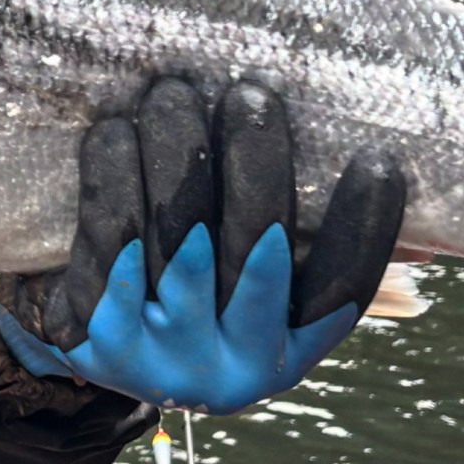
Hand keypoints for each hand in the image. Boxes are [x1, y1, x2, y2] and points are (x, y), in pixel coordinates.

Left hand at [0, 78, 405, 413]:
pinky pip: (107, 249)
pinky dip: (111, 185)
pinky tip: (113, 135)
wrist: (85, 339)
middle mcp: (237, 369)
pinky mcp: (98, 337)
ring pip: (180, 244)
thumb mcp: (248, 272)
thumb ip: (302, 229)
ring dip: (178, 158)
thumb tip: (374, 149)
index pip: (341, 288)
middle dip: (257, 164)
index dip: (364, 227)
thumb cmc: (188, 283)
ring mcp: (167, 360)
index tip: (378, 159)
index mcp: (290, 349)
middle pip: (257, 251)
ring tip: (171, 94)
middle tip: (250, 97)